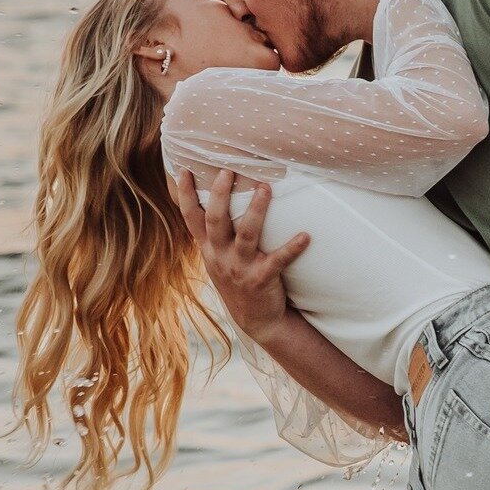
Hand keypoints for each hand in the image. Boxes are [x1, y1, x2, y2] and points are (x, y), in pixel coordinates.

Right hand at [176, 168, 311, 342]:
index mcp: (208, 250)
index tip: (183, 170)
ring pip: (247, 235)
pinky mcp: (262, 279)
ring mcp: (240, 269)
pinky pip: (278, 260)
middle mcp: (220, 257)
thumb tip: (216, 199)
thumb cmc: (238, 280)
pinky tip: (305, 236)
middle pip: (216, 221)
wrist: (255, 319)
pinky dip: (292, 248)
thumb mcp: (218, 258)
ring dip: (256, 211)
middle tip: (227, 171)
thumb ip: (214, 235)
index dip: (185, 195)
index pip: (191, 218)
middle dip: (220, 195)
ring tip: (265, 188)